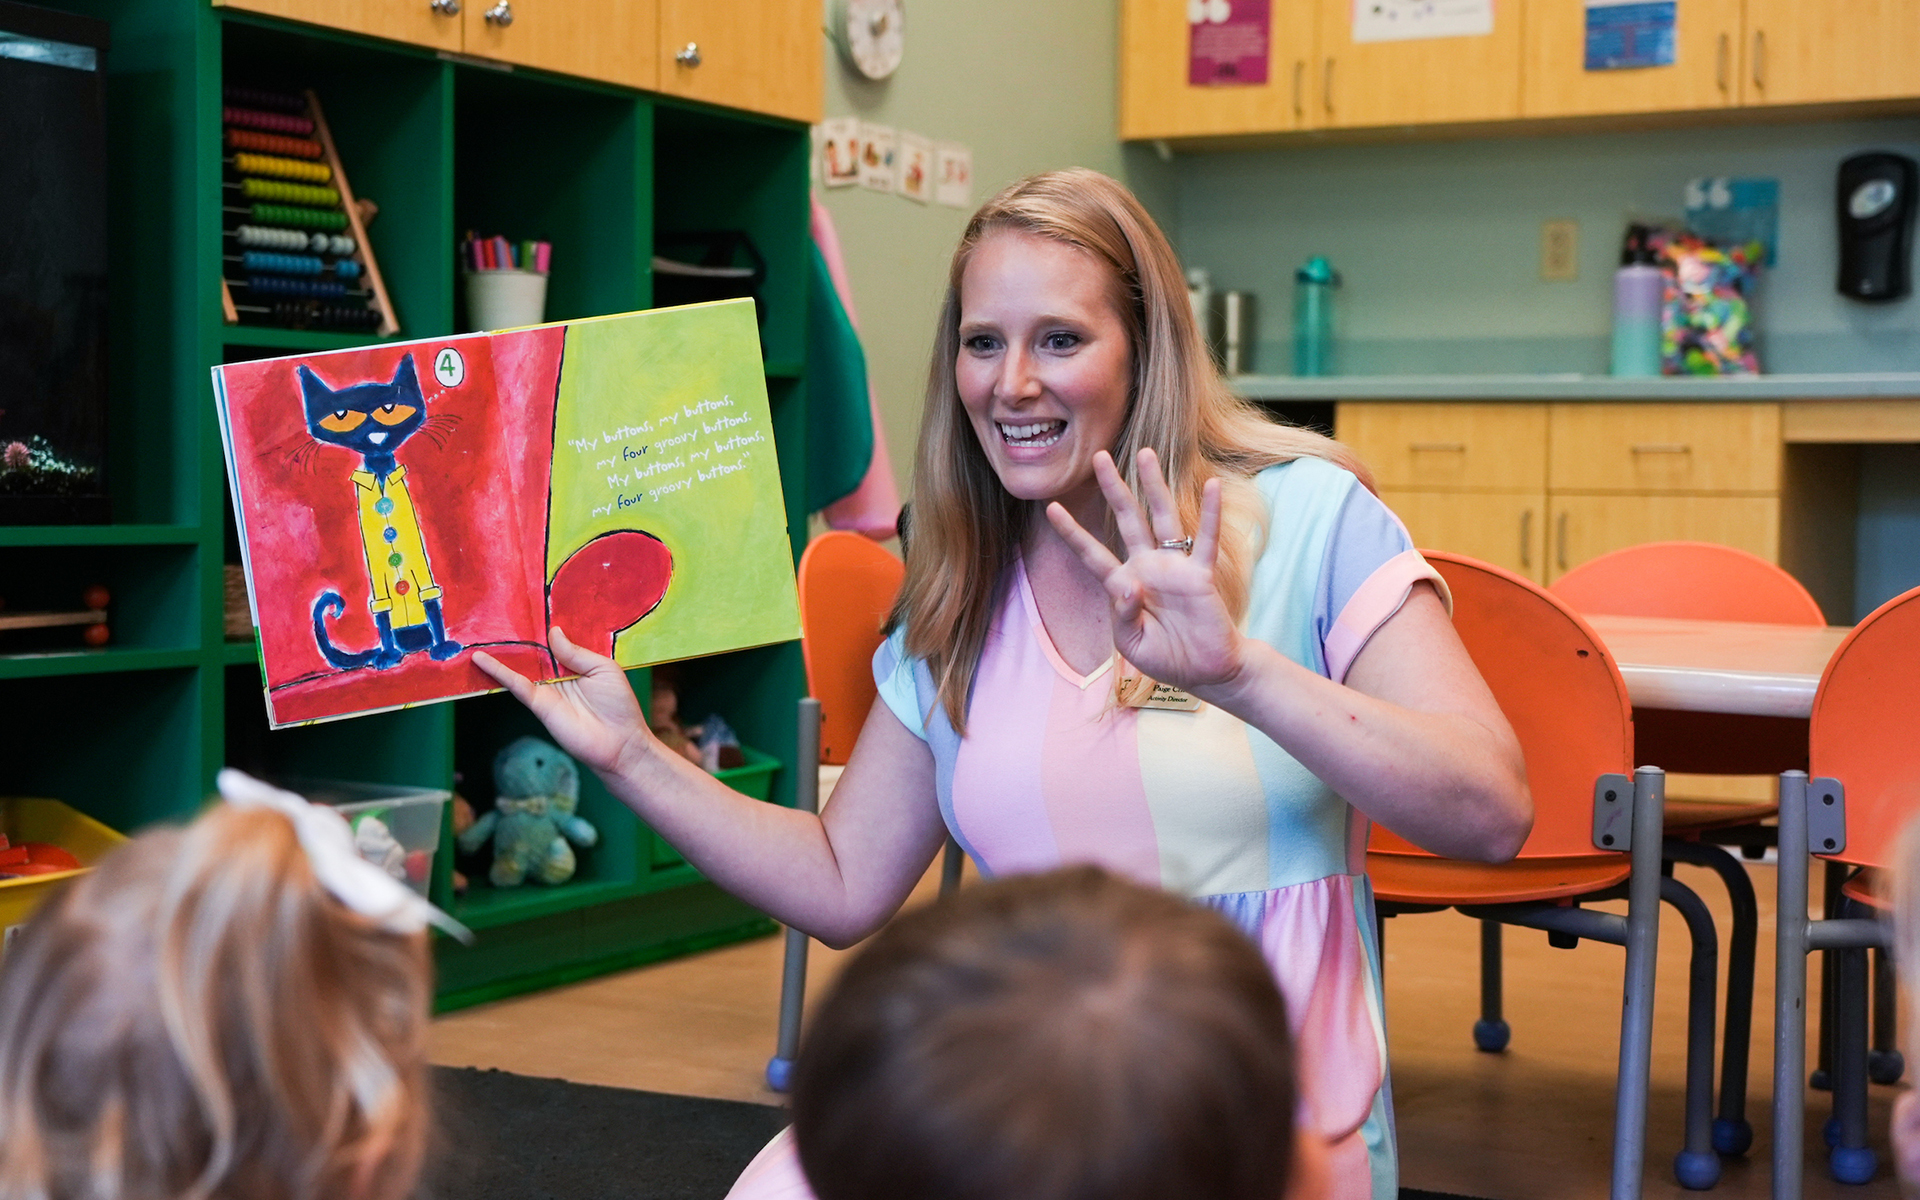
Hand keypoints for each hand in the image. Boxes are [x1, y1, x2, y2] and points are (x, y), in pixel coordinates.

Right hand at [473, 627, 650, 775]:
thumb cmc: (619, 704)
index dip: (542, 628)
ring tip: (478, 633)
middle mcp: (558, 675)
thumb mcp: (603, 668)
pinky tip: (481, 659)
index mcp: (576, 664)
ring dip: (501, 652)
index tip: (525, 607)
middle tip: (494, 614)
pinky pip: (516, 685)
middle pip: (533, 652)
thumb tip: (553, 632)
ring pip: (520, 666)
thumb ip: (576, 652)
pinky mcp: (539, 704)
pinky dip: (498, 672)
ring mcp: (547, 689)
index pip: (554, 642)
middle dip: (516, 637)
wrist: (620, 743)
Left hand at [1046, 448, 1243, 692]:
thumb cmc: (1166, 658)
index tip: (1051, 508)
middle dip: (1113, 488)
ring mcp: (1174, 567)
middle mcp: (1147, 567)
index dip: (1073, 532)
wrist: (1205, 671)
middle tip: (1098, 456)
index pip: (1093, 553)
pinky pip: (1206, 539)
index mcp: (1123, 584)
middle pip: (1126, 519)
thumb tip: (1129, 586)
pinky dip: (1210, 513)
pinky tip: (1212, 485)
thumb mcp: (1132, 644)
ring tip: (1146, 454)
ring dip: (1155, 486)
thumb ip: (1124, 616)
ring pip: (1162, 517)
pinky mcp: (1200, 574)